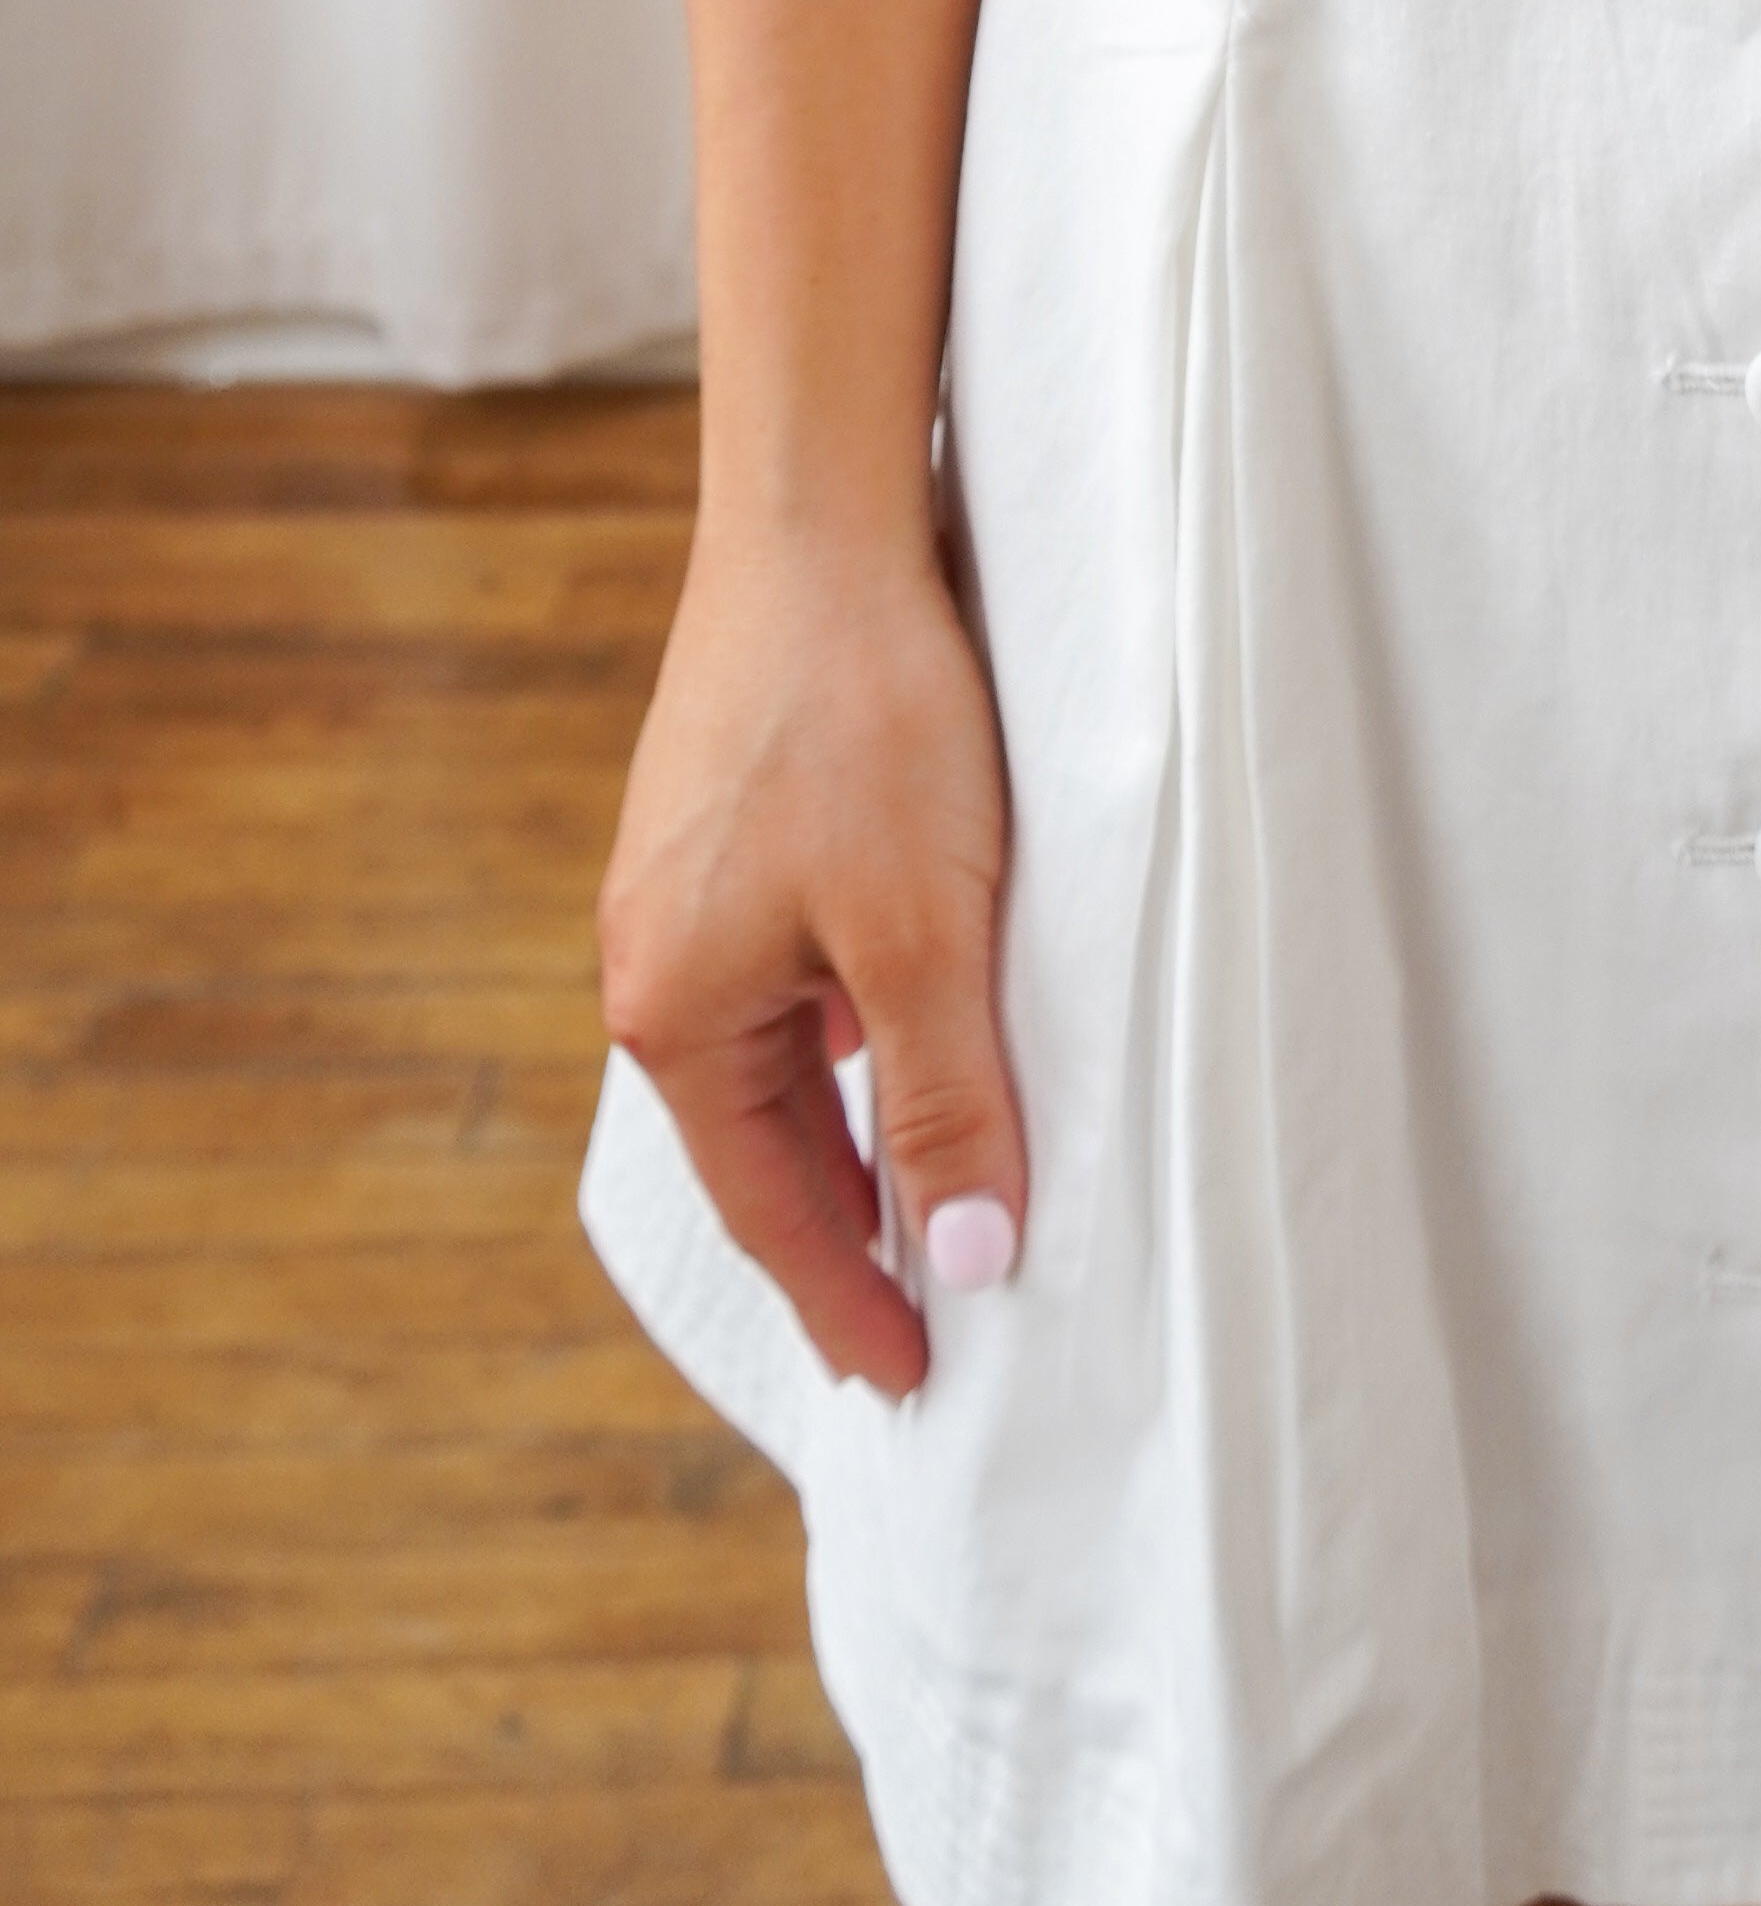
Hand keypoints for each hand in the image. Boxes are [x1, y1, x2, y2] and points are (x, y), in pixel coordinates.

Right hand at [595, 514, 1025, 1396]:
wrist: (823, 525)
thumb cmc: (872, 725)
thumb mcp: (927, 937)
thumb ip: (947, 1104)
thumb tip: (961, 1261)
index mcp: (675, 1013)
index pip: (771, 1205)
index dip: (848, 1297)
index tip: (912, 1380)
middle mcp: (654, 960)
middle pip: (762, 1138)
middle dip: (842, 1226)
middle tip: (920, 1317)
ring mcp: (683, 888)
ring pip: (781, 1050)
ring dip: (853, 1121)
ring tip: (932, 1194)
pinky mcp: (728, 821)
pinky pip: (792, 969)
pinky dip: (853, 1028)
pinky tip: (917, 1027)